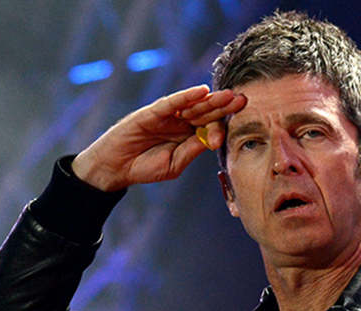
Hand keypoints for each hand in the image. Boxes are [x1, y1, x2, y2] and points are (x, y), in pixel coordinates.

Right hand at [72, 85, 245, 190]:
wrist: (117, 167)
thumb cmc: (145, 167)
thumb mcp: (175, 164)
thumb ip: (192, 150)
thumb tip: (212, 140)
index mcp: (188, 137)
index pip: (209, 128)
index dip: (220, 129)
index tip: (226, 136)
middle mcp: (180, 123)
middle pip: (206, 112)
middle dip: (224, 106)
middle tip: (242, 100)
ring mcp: (168, 116)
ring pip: (193, 105)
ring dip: (211, 99)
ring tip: (227, 95)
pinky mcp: (153, 111)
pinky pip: (173, 102)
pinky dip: (186, 96)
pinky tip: (201, 91)